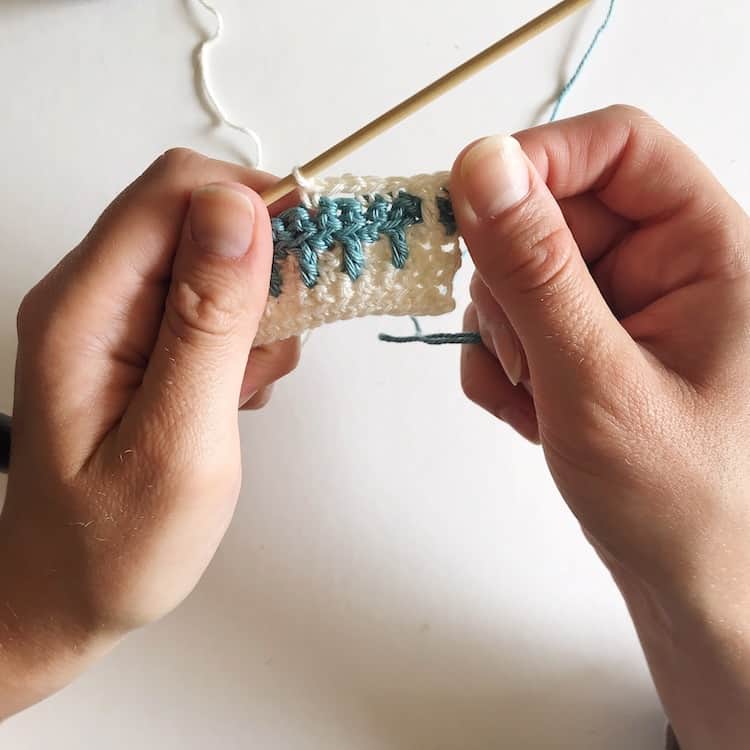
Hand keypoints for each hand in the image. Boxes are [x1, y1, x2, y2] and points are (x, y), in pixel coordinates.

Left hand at [0, 149, 298, 716]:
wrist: (68, 592)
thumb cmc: (114, 544)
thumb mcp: (178, 441)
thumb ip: (208, 323)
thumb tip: (240, 213)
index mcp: (85, 310)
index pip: (175, 193)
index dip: (256, 202)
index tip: (321, 250)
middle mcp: (94, 296)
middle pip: (197, 216)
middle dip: (263, 263)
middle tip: (282, 340)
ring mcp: (116, 316)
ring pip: (214, 259)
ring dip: (257, 309)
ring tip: (247, 384)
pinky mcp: (141, 338)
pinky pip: (210, 301)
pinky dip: (244, 336)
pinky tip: (234, 391)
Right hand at [451, 106, 749, 748]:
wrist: (694, 587)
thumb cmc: (685, 503)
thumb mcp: (598, 381)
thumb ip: (535, 272)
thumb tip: (482, 169)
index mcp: (706, 251)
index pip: (615, 147)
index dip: (536, 163)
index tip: (467, 209)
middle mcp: (666, 267)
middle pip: (552, 213)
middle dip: (510, 284)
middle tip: (521, 355)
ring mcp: (622, 308)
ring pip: (521, 273)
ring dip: (505, 336)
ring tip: (540, 400)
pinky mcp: (587, 343)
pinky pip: (515, 322)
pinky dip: (504, 367)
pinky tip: (533, 416)